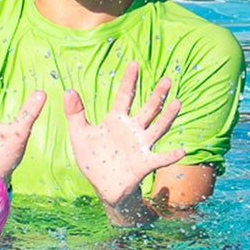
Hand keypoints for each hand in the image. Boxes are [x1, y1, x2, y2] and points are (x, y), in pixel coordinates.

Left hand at [64, 62, 184, 223]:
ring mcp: (141, 145)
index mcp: (116, 120)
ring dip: (167, 117)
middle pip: (148, 109)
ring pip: (157, 128)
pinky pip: (160, 158)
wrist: (103, 186)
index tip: (134, 63)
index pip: (124, 96)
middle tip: (167, 79)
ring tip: (177, 103)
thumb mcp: (79, 135)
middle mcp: (132, 129)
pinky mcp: (144, 163)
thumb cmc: (93, 158)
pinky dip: (170, 155)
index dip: (129, 80)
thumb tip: (68, 90)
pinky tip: (181, 150)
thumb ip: (74, 113)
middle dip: (157, 95)